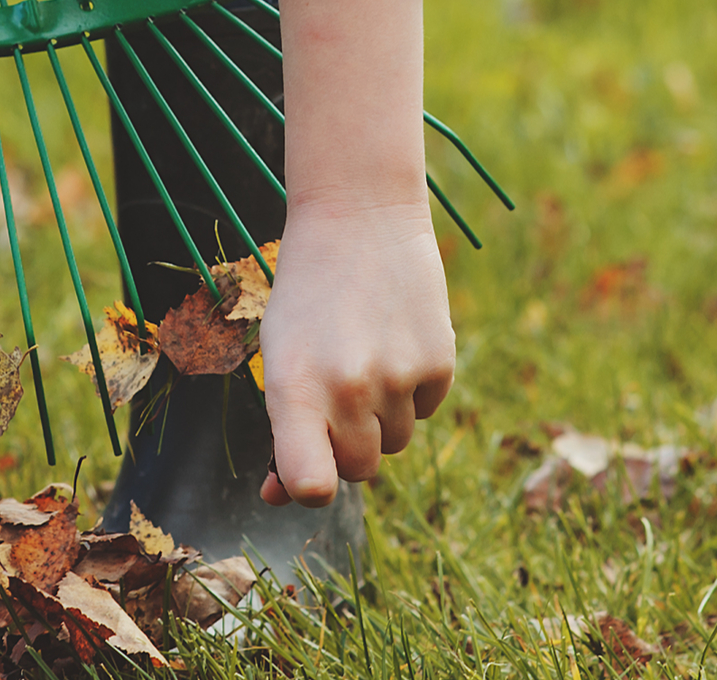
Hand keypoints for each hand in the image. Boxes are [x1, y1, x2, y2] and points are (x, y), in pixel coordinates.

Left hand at [258, 202, 454, 506]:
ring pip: (394, 443)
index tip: (307, 477)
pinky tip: (394, 340)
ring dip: (381, 416)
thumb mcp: (280, 357)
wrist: (361, 219)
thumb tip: (277, 497)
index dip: (308, 491)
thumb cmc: (307, 298)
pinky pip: (426, 410)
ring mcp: (399, 377)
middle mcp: (348, 389)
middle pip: (359, 469)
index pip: (311, 484)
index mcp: (294, 389)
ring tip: (365, 353)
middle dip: (347, 444)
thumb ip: (282, 428)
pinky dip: (412, 389)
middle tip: (336, 389)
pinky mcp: (439, 363)